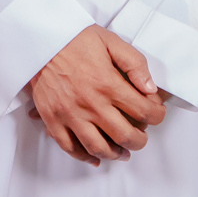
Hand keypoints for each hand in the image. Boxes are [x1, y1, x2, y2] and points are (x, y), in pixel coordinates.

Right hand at [25, 25, 167, 165]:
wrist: (40, 40)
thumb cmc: (75, 39)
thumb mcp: (111, 41)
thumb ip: (135, 64)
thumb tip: (150, 88)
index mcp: (108, 84)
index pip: (144, 111)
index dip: (157, 115)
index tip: (156, 113)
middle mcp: (91, 104)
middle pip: (125, 136)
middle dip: (140, 141)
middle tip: (142, 137)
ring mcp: (70, 115)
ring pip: (99, 148)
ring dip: (116, 154)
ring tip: (123, 152)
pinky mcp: (53, 120)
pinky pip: (70, 147)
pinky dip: (84, 157)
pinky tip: (95, 157)